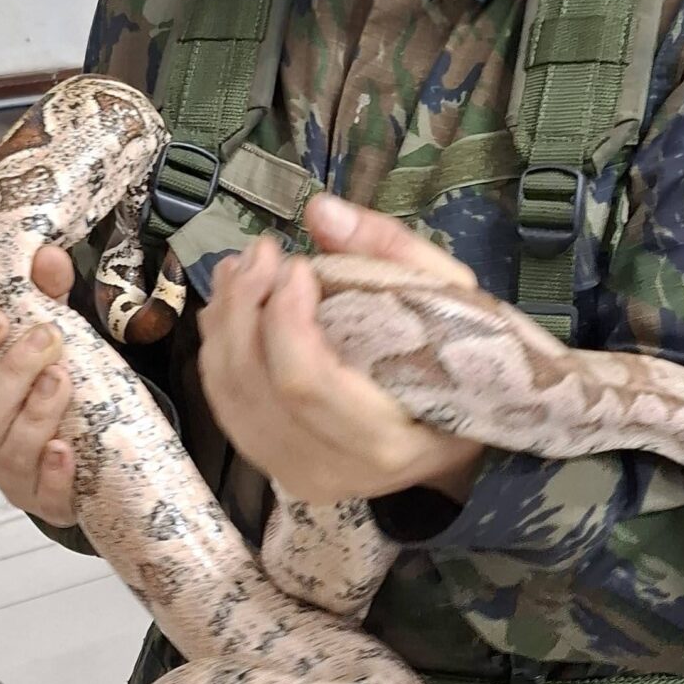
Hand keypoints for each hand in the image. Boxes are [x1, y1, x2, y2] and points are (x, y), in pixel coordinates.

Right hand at [0, 247, 78, 524]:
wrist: (71, 466)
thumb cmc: (42, 395)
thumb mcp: (42, 345)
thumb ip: (45, 299)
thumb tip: (49, 254)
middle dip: (11, 371)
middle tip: (47, 335)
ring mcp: (9, 473)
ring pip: (11, 448)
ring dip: (35, 411)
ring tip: (62, 378)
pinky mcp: (44, 500)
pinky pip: (45, 493)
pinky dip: (54, 473)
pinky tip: (66, 450)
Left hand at [195, 196, 483, 507]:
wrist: (454, 442)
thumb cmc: (465, 369)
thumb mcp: (453, 302)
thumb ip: (390, 251)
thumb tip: (319, 210)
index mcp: (384, 441)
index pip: (306, 382)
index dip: (285, 317)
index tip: (295, 263)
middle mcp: (330, 469)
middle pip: (254, 384)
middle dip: (246, 306)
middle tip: (260, 251)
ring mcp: (293, 473)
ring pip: (229, 392)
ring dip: (225, 320)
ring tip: (242, 267)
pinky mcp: (270, 464)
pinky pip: (222, 402)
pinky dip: (218, 345)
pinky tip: (232, 303)